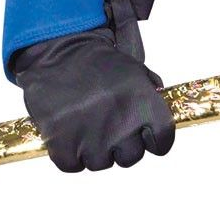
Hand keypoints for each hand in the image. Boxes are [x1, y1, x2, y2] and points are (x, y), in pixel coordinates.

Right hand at [12, 25, 175, 171]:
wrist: (56, 54)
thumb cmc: (97, 63)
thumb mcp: (134, 70)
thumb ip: (151, 93)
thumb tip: (159, 113)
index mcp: (144, 104)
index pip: (163, 141)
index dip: (155, 142)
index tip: (146, 138)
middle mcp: (122, 124)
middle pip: (131, 158)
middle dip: (121, 147)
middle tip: (108, 129)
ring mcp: (92, 137)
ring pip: (100, 163)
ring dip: (93, 150)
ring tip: (84, 126)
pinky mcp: (62, 144)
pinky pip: (72, 165)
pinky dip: (69, 155)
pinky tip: (67, 135)